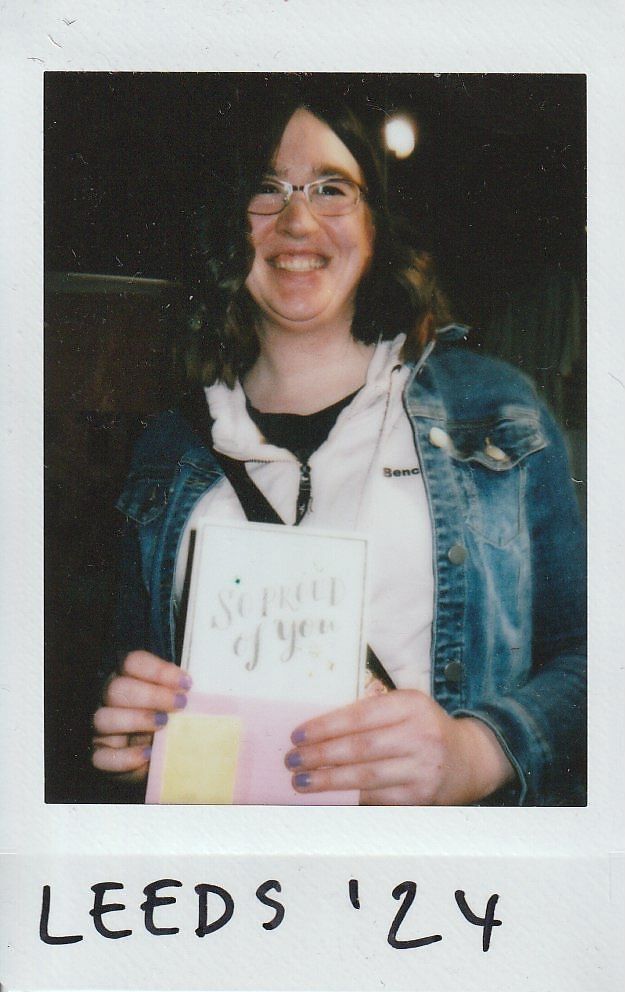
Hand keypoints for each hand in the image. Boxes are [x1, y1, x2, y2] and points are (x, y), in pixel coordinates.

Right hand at [91, 650, 191, 781]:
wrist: (159, 753)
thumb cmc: (170, 717)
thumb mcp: (174, 701)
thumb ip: (179, 693)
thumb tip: (196, 693)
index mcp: (127, 677)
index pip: (132, 663)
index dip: (158, 671)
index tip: (186, 684)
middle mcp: (108, 699)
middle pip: (117, 688)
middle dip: (151, 695)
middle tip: (179, 705)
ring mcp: (101, 728)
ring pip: (103, 718)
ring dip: (136, 720)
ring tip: (163, 725)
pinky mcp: (101, 755)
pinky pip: (102, 757)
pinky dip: (125, 757)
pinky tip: (148, 755)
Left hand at [285, 690, 513, 804]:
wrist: (468, 760)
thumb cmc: (423, 728)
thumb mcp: (405, 707)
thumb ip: (370, 711)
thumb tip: (317, 726)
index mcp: (411, 705)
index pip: (360, 716)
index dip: (326, 726)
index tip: (297, 735)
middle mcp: (420, 735)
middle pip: (360, 748)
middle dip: (320, 755)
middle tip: (291, 760)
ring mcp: (422, 768)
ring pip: (366, 777)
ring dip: (328, 780)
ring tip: (301, 781)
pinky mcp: (420, 796)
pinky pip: (377, 798)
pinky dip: (348, 798)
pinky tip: (327, 796)